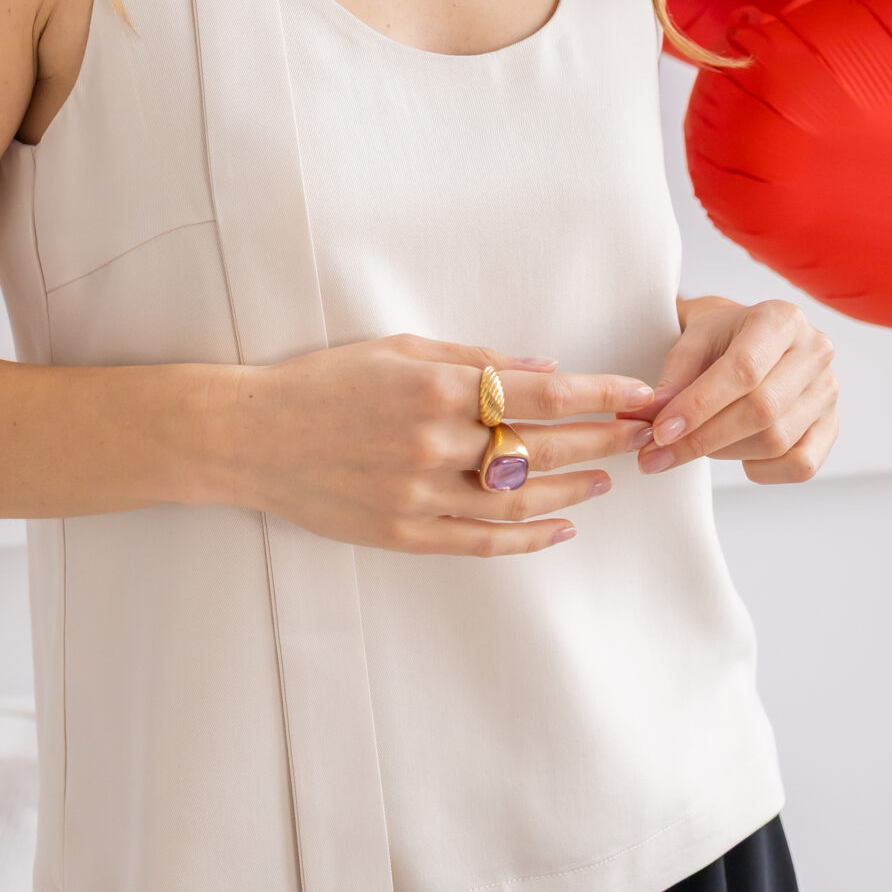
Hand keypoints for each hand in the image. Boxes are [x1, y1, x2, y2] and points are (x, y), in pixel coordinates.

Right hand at [201, 336, 661, 556]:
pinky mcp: (401, 533)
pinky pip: (479, 542)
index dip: (595, 396)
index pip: (537, 394)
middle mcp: (431, 443)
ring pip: (517, 501)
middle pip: (538, 448)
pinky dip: (527, 539)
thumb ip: (474, 359)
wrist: (250, 435)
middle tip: (641, 434)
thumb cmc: (324, 382)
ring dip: (572, 491)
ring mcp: (416, 494)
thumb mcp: (398, 350)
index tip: (636, 393)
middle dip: (599, 440)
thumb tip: (545, 368)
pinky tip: (561, 529)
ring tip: (608, 480)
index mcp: (433, 389)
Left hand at [630, 295, 839, 484]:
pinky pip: (801, 465)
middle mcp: (815, 352)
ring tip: (690, 446)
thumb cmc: (719, 338)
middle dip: (703, 439)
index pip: (743, 369)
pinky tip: (738, 456)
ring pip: (777, 441)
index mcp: (781, 319)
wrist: (750, 340)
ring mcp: (828, 391)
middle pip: (762, 410)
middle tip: (657, 455)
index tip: (661, 432)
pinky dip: (764, 471)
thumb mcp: (691, 341)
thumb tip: (653, 418)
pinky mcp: (831, 426)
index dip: (700, 405)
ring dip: (724, 454)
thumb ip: (674, 377)